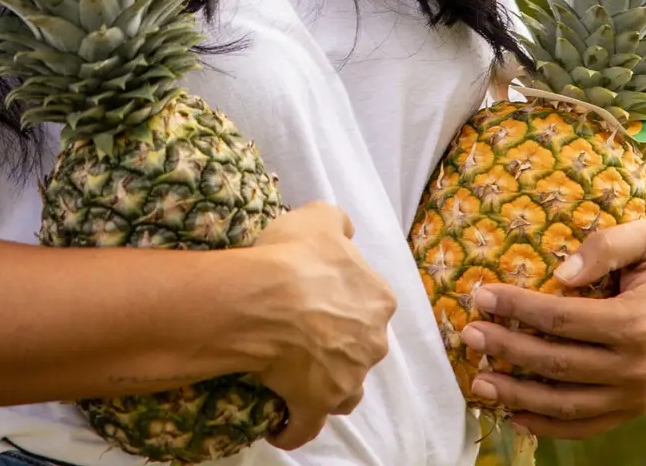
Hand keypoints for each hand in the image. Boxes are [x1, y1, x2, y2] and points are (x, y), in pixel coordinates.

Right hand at [246, 201, 396, 451]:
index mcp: (378, 299)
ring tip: (298, 377)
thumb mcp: (319, 217)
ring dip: (328, 386)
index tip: (319, 295)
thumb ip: (339, 223)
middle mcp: (371, 343)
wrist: (268, 298)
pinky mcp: (317, 406)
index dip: (344, 298)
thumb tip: (347, 233)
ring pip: (345, 388)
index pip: (369, 302)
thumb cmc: (294, 255)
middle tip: (305, 333)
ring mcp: (347, 379)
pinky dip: (295, 428)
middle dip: (341, 343)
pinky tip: (279, 424)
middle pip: (360, 346)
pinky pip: (307, 426)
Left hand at [463, 221, 645, 439]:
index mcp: (636, 322)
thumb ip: (605, 245)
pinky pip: (586, 425)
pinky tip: (514, 414)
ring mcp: (636, 394)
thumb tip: (559, 273)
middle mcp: (636, 367)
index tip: (480, 296)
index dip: (517, 308)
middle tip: (467, 334)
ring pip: (566, 404)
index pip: (561, 319)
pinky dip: (548, 426)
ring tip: (478, 381)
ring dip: (518, 395)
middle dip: (506, 348)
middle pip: (556, 363)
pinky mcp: (635, 408)